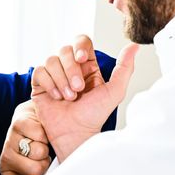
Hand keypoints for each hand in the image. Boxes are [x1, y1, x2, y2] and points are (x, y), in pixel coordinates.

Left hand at [0, 100, 50, 174]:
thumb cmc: (37, 145)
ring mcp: (11, 140)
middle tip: (42, 155)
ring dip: (45, 147)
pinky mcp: (17, 124)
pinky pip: (40, 135)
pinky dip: (45, 134)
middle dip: (44, 162)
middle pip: (35, 170)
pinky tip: (40, 130)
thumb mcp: (38, 166)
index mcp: (9, 172)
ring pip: (39, 152)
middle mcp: (7, 157)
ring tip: (41, 142)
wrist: (33, 117)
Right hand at [33, 38, 138, 161]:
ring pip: (51, 60)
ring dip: (61, 80)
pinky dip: (49, 84)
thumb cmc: (94, 116)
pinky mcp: (40, 84)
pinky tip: (56, 98)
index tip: (82, 59)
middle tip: (78, 89)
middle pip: (64, 50)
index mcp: (87, 65)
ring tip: (68, 97)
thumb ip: (125, 68)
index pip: (81, 41)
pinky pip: (39, 71)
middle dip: (71, 70)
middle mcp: (69, 67)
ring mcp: (54, 74)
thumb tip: (134, 46)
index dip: (79, 46)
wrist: (75, 133)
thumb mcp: (115, 91)